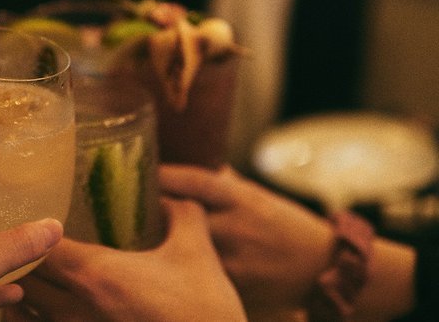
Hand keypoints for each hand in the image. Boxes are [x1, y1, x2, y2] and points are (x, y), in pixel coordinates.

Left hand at [8, 198, 245, 320]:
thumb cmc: (204, 311)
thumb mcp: (196, 252)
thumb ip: (181, 212)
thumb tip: (168, 195)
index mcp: (96, 275)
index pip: (36, 248)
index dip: (30, 232)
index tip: (37, 220)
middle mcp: (74, 310)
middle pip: (20, 280)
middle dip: (19, 259)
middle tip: (28, 242)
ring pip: (22, 313)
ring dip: (20, 292)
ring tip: (29, 274)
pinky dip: (32, 318)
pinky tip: (44, 308)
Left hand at [160, 164, 417, 320]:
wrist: (324, 270)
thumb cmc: (287, 227)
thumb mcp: (258, 197)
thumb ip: (224, 184)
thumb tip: (191, 162)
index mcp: (243, 199)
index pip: (196, 181)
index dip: (165, 175)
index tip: (142, 173)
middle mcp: (237, 227)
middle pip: (182, 215)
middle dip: (153, 212)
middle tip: (125, 207)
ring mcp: (235, 260)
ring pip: (184, 250)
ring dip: (160, 244)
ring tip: (136, 238)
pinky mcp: (233, 288)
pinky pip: (196, 276)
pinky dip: (177, 271)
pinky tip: (160, 269)